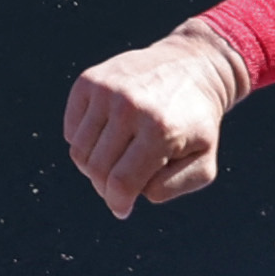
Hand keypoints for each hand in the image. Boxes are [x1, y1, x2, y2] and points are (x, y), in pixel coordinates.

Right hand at [63, 21, 249, 219]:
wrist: (193, 66)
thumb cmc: (196, 123)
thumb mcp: (203, 163)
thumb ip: (170, 188)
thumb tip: (129, 194)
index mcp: (159, 130)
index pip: (121, 183)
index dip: (118, 203)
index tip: (122, 209)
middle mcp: (129, 107)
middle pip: (96, 170)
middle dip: (106, 188)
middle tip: (122, 184)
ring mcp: (106, 91)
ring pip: (78, 152)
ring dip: (94, 165)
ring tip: (117, 159)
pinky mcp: (89, 81)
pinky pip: (72, 129)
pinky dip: (84, 141)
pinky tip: (108, 136)